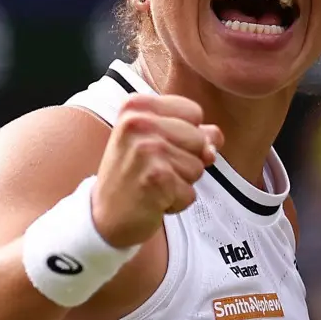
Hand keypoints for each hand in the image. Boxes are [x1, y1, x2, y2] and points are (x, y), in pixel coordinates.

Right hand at [91, 93, 224, 248]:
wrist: (104, 213)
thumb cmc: (131, 174)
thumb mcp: (154, 141)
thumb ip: (190, 131)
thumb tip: (216, 136)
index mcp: (136, 106)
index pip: (193, 112)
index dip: (186, 134)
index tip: (156, 146)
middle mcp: (138, 122)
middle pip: (200, 139)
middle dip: (186, 160)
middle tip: (153, 169)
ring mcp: (146, 149)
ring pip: (198, 167)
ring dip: (181, 183)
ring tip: (153, 183)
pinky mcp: (156, 177)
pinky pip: (190, 192)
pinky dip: (176, 202)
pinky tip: (152, 200)